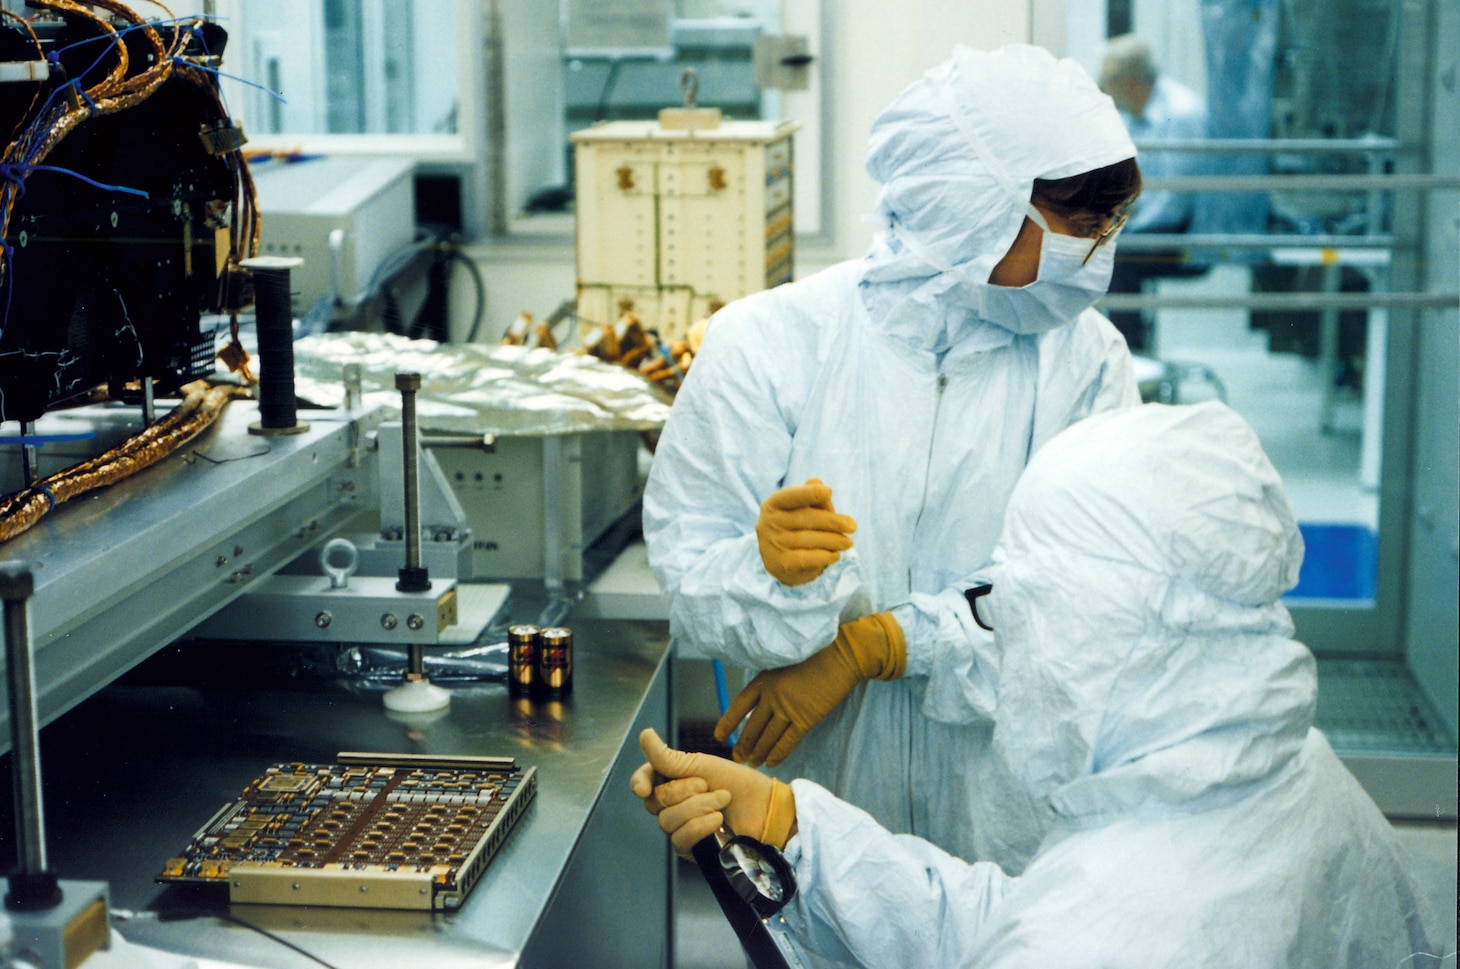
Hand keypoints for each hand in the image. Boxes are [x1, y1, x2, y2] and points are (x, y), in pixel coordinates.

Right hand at [630, 729, 796, 856]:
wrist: (765, 809)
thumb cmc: (739, 784)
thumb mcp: (703, 766)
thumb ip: (669, 758)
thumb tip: (644, 735)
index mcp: (673, 780)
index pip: (643, 781)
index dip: (640, 782)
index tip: (643, 788)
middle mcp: (672, 804)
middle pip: (655, 801)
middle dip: (683, 791)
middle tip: (707, 785)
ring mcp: (680, 827)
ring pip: (667, 821)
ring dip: (698, 808)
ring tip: (722, 802)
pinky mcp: (690, 848)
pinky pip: (680, 839)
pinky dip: (700, 826)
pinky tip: (718, 821)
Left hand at [715, 612, 905, 766]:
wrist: (840, 656)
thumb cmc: (814, 657)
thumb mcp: (783, 665)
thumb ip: (770, 685)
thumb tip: (760, 708)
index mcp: (763, 680)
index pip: (739, 706)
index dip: (728, 723)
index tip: (719, 736)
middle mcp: (772, 696)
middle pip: (752, 727)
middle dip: (743, 745)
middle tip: (738, 758)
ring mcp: (788, 708)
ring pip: (767, 738)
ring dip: (758, 753)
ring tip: (753, 764)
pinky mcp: (806, 718)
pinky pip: (787, 742)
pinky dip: (777, 754)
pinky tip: (771, 762)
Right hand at [755, 479, 856, 584]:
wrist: (780, 561)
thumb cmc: (798, 526)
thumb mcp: (805, 509)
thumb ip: (813, 497)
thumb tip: (817, 482)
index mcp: (774, 504)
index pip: (792, 496)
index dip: (809, 493)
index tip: (829, 492)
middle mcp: (768, 523)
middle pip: (806, 518)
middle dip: (832, 522)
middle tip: (853, 526)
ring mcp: (772, 544)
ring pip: (809, 539)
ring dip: (833, 541)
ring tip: (848, 543)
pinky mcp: (779, 564)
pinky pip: (806, 558)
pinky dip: (824, 556)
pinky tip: (835, 555)